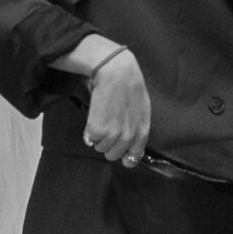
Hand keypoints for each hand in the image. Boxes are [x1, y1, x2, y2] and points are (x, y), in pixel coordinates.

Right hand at [83, 49, 151, 165]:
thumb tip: (131, 146)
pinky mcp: (97, 131)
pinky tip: (96, 115)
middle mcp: (128, 138)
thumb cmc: (130, 88)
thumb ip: (137, 129)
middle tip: (108, 126)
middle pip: (113, 156)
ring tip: (103, 117)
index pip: (133, 158)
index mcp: (142, 133)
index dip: (124, 156)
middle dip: (109, 144)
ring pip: (100, 148)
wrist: (117, 74)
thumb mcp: (143, 110)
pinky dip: (89, 130)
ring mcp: (112, 136)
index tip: (119, 150)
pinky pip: (90, 140)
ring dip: (99, 136)